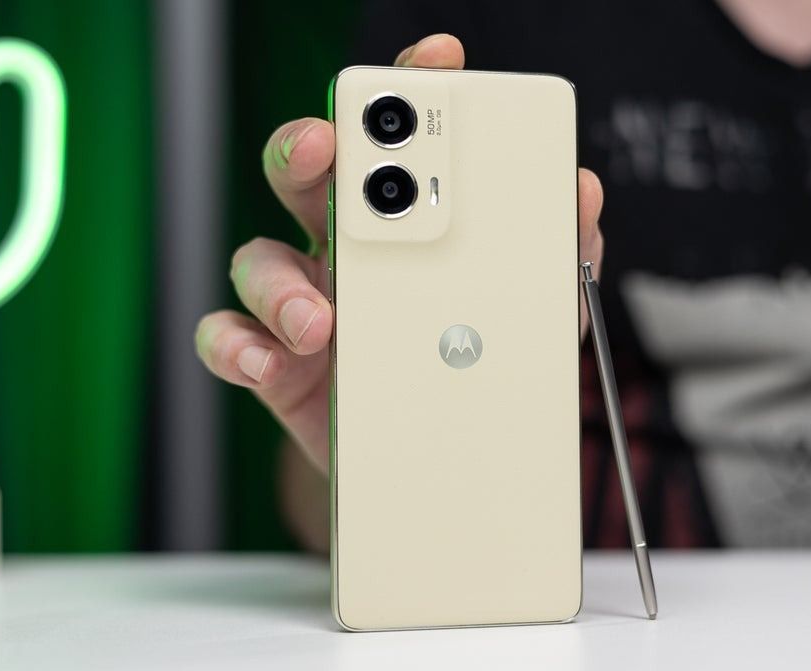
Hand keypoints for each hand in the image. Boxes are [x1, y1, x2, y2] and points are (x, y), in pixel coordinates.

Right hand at [195, 34, 604, 475]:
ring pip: (258, 259)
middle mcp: (345, 253)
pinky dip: (239, 348)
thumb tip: (582, 192)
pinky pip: (228, 341)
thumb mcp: (535, 319)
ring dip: (280, 280)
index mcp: (408, 229)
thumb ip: (557, 259)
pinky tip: (270, 363)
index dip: (411, 92)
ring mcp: (304, 307)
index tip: (438, 61)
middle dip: (311, 147)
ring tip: (319, 319)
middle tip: (329, 144)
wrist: (439, 469)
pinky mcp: (276, 367)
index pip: (403, 145)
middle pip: (306, 176)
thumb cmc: (475, 377)